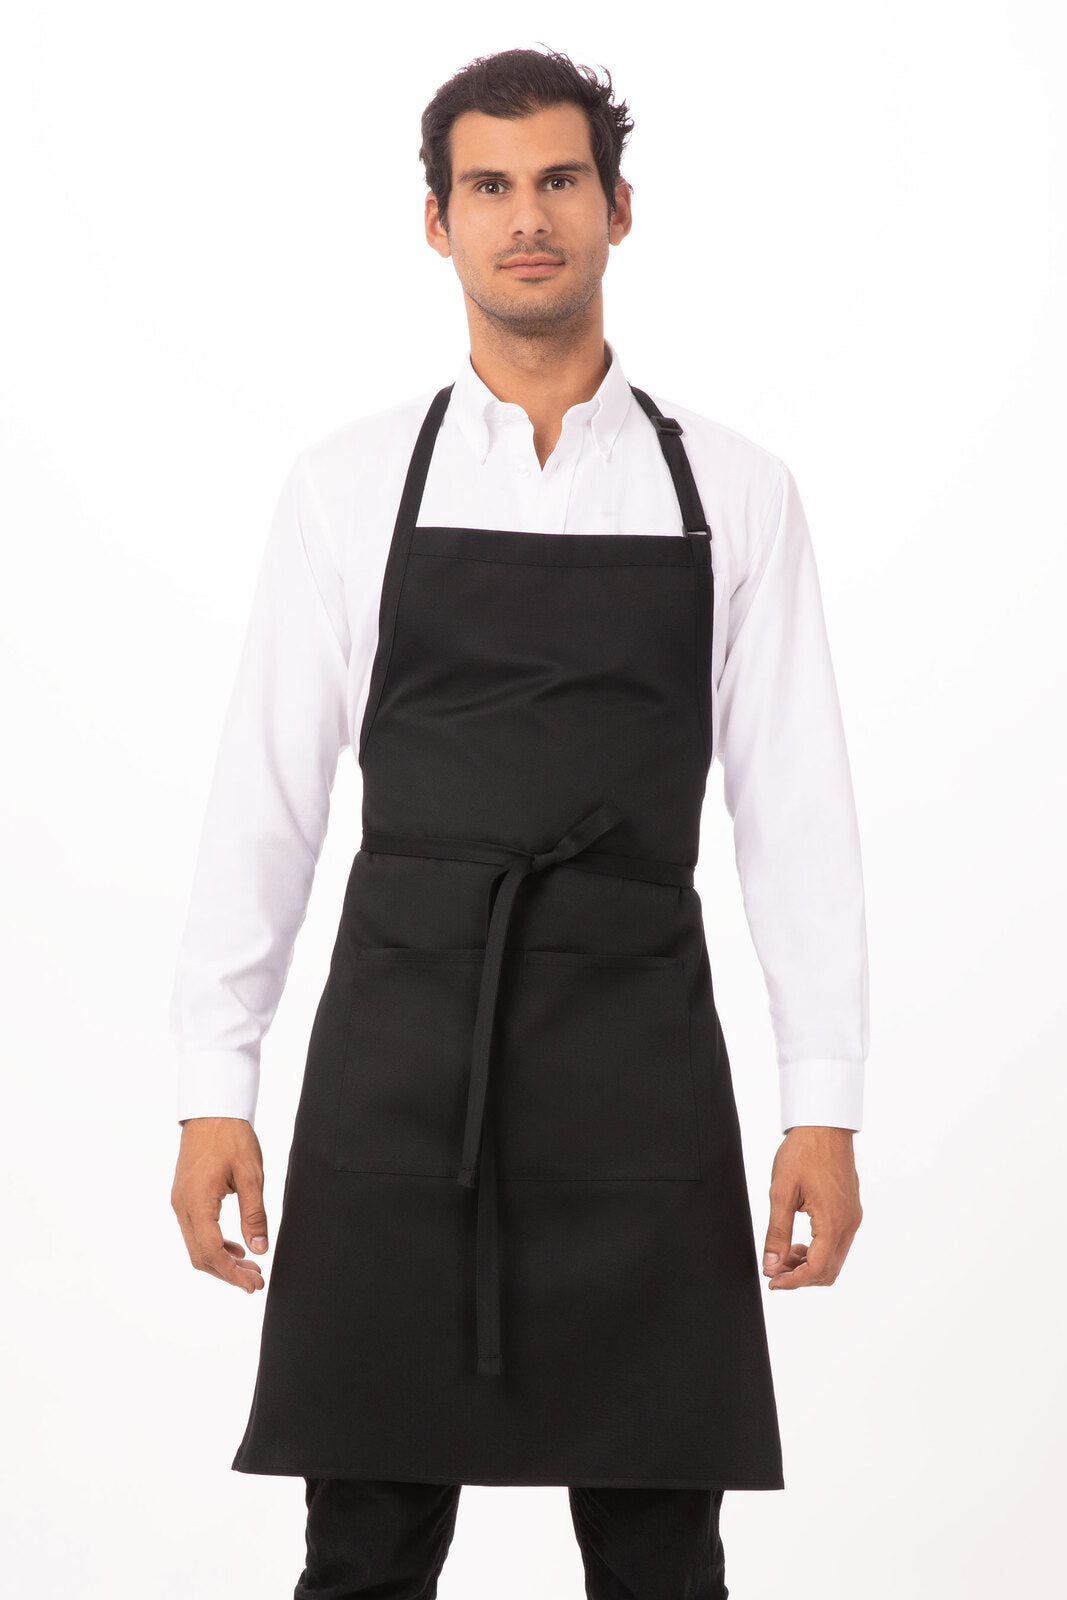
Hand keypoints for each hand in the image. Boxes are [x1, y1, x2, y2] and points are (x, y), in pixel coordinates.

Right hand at [171, 1117, 268, 1293]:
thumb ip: (254, 1214)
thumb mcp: (251, 1174)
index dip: (232, 1274)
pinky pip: (195, 1231)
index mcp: (197, 1201)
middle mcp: (182, 1206)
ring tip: (249, 1267)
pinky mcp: (183, 1198)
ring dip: (221, 1262)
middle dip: (228, 1273)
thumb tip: (260, 1249)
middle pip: (200, 1256)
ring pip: (196, 1246)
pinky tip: (235, 1248)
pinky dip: (214, 1246)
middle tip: (255, 1281)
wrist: (211, 1112)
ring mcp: (180, 1202)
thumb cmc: (231, 1138)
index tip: (253, 1284)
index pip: (211, 1251)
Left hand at [762, 1125, 861, 1289]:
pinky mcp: (851, 1211)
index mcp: (833, 1221)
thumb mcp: (781, 1192)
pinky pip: (838, 1244)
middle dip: (800, 1277)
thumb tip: (770, 1265)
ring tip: (784, 1254)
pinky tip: (799, 1241)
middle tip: (774, 1269)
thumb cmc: (803, 1153)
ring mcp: (853, 1218)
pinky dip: (819, 1251)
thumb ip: (777, 1232)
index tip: (772, 1282)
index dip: (793, 1282)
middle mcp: (849, 1224)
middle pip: (829, 1271)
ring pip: (834, 1259)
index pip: (816, 1269)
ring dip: (809, 1265)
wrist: (824, 1126)